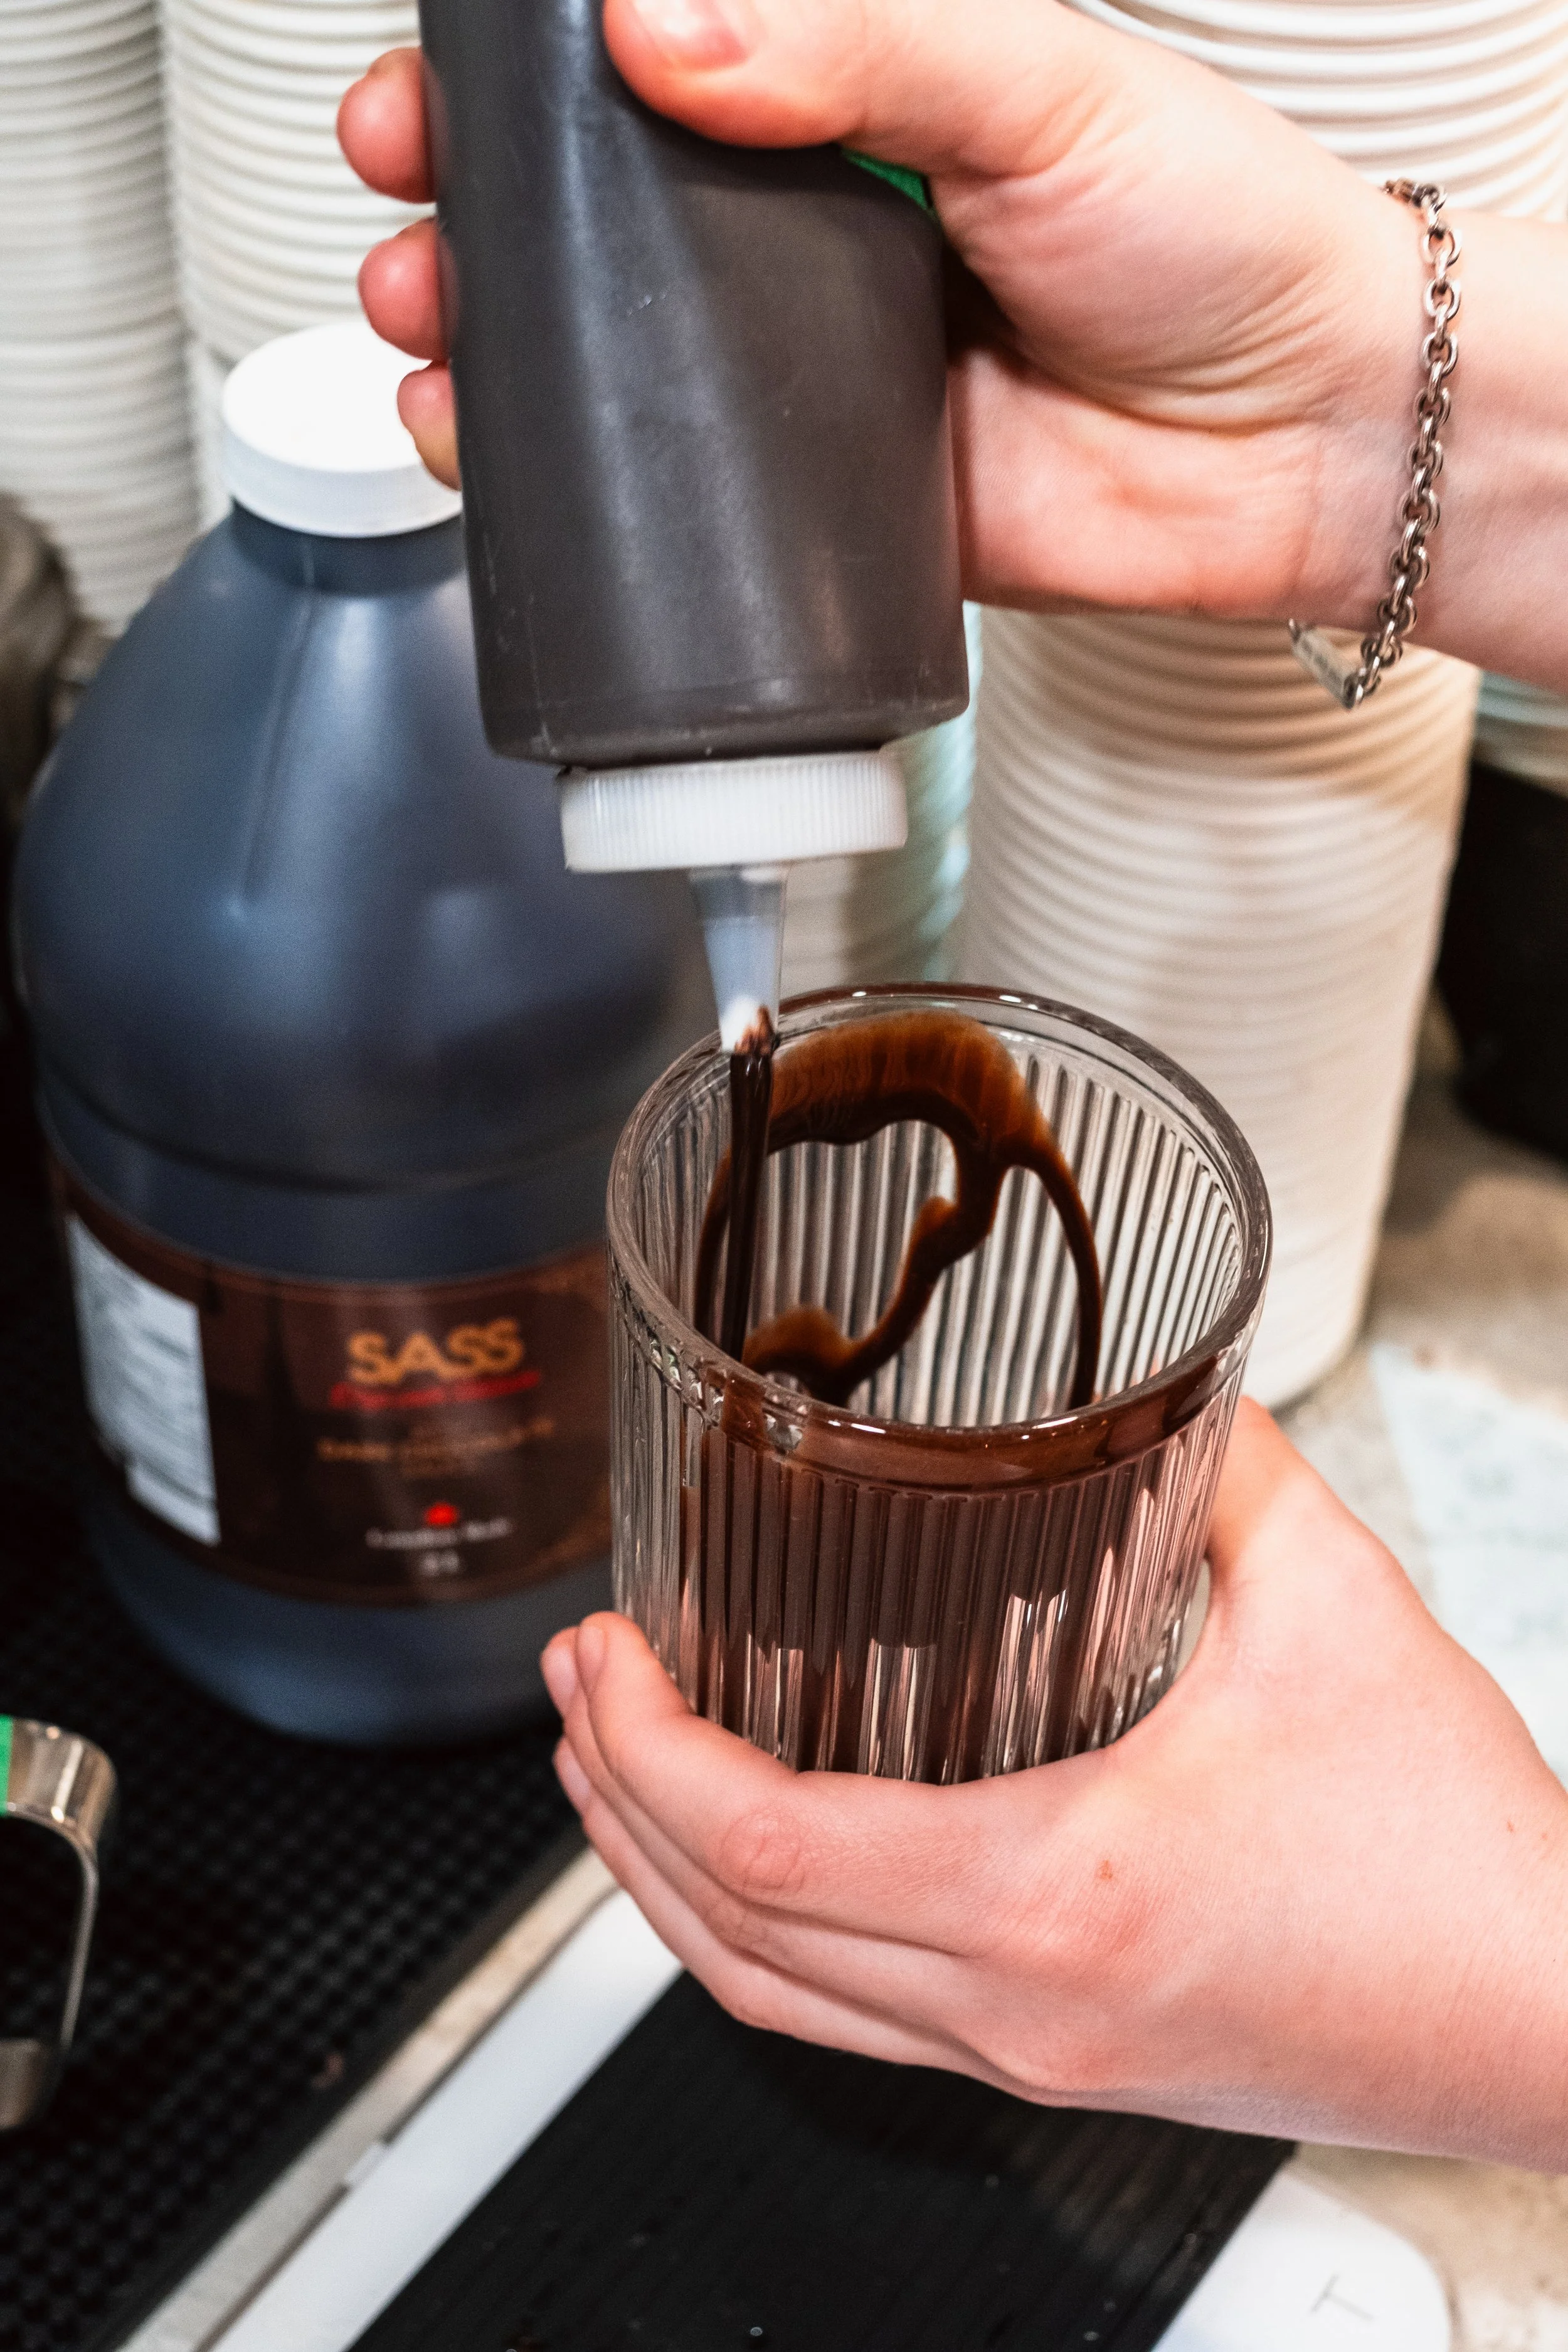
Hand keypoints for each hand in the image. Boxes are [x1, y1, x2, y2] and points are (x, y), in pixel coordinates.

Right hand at [338, 9, 1419, 629]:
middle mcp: (808, 242)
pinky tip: (516, 476)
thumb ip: (857, 43)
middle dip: (474, 223)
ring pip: (612, 371)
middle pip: (592, 227)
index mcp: (849, 106)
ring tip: (435, 349)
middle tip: (414, 220)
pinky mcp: (829, 509)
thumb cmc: (1218, 235)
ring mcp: (808, 381)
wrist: (1306, 439)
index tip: (437, 90)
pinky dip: (586, 502)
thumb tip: (665, 23)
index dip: (523, 85)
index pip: (645, 78)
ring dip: (497, 362)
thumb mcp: (1036, 86)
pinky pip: (682, 509)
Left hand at [541, 1400, 1567, 2168]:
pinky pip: (853, 2021)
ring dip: (664, 1885)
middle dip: (613, 1800)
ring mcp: (1032, 2054)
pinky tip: (759, 1863)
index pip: (764, 1841)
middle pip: (727, 1932)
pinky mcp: (1065, 2063)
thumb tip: (1155, 1385)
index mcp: (1055, 1891)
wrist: (1548, 2021)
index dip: (643, 1745)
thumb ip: (1225, 1471)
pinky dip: (762, 1938)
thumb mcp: (1336, 1612)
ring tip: (614, 1769)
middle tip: (573, 1684)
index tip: (599, 1655)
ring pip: (775, 1999)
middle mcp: (1017, 2003)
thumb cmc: (1458, 1861)